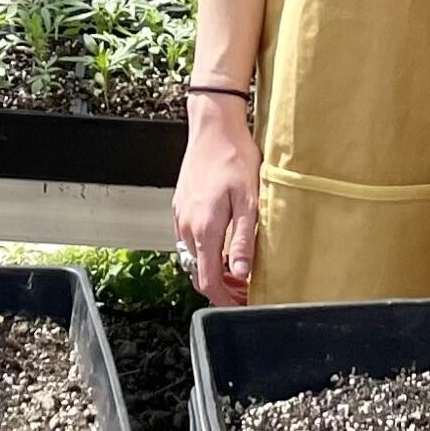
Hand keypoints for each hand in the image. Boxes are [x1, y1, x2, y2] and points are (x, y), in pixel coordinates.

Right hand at [172, 96, 260, 305]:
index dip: (225, 299)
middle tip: (246, 288)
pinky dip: (206, 250)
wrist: (214, 127)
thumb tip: (242, 274)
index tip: (242, 304)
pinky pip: (189, 239)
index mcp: (204, 229)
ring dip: (213, 268)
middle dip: (222, 286)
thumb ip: (243, 240)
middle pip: (199, 273)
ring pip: (193, 257)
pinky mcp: (180, 206)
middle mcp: (187, 226)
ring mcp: (181, 216)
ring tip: (238, 267)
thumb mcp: (249, 200)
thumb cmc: (234, 157)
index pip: (208, 281)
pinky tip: (224, 242)